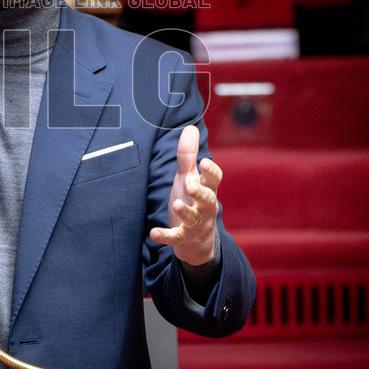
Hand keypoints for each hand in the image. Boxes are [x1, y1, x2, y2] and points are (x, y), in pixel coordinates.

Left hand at [149, 125, 221, 265]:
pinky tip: (154, 233)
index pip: (215, 180)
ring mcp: (195, 225)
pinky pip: (176, 238)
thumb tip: (190, 128)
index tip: (203, 162)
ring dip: (186, 212)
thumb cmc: (193, 201)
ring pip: (194, 219)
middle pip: (208, 200)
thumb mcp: (189, 178)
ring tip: (177, 204)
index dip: (211, 172)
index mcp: (207, 190)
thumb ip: (188, 156)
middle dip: (201, 193)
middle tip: (190, 186)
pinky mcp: (183, 239)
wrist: (197, 241)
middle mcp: (204, 208)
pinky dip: (166, 236)